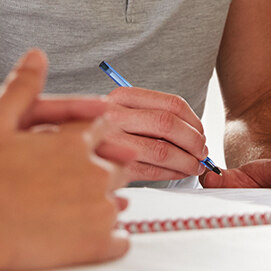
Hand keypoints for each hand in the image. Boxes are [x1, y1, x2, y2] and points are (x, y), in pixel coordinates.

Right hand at [0, 49, 132, 270]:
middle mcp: (94, 171)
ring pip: (119, 204)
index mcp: (74, 142)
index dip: (100, 136)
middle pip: (117, 167)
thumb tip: (37, 54)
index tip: (99, 142)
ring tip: (90, 210)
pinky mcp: (97, 244)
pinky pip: (119, 241)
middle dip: (108, 170)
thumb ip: (23, 89)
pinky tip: (98, 239)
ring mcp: (98, 209)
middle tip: (95, 180)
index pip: (103, 130)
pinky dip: (113, 240)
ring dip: (108, 205)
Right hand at [95, 86, 213, 182]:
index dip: (194, 121)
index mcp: (122, 97)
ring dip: (187, 161)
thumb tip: (196, 131)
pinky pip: (151, 172)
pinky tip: (179, 173)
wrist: (68, 146)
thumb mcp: (122, 110)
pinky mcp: (111, 167)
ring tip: (195, 166)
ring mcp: (111, 142)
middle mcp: (114, 116)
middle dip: (194, 141)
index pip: (172, 104)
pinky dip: (172, 174)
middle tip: (202, 152)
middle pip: (168, 125)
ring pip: (162, 150)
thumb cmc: (106, 131)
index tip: (201, 132)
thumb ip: (152, 113)